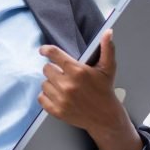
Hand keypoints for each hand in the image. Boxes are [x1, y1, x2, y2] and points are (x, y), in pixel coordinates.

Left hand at [38, 30, 141, 149]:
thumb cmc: (105, 91)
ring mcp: (61, 99)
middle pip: (46, 69)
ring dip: (51, 84)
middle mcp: (67, 84)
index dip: (46, 50)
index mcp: (78, 71)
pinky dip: (47, 96)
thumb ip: (107, 49)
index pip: (54, 54)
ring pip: (44, 83)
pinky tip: (57, 96)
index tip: (43, 50)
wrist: (105, 117)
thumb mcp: (108, 68)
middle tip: (63, 74)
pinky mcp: (57, 111)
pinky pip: (41, 98)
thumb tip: (108, 32)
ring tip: (63, 86)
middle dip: (53, 70)